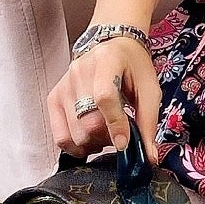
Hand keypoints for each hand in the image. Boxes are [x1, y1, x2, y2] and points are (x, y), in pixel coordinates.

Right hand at [48, 33, 162, 160]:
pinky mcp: (54, 98)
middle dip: (106, 138)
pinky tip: (90, 140)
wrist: (113, 47)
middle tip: (119, 136)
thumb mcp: (149, 88)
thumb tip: (150, 156)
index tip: (124, 144)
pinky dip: (75, 145)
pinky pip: (59, 135)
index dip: (115, 124)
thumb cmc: (133, 67)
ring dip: (93, 143)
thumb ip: (149, 121)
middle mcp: (79, 71)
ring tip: (105, 135)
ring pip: (73, 133)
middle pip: (87, 121)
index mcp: (107, 61)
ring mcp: (64, 85)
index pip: (105, 97)